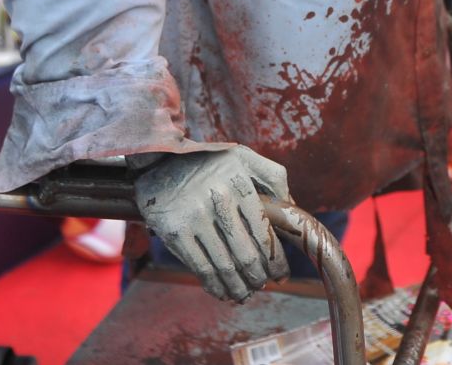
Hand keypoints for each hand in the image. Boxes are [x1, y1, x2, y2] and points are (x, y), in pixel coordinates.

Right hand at [134, 148, 290, 301]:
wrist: (159, 160)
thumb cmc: (210, 161)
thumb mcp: (244, 156)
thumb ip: (273, 177)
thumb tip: (291, 208)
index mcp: (240, 182)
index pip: (264, 232)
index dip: (276, 260)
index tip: (281, 274)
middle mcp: (218, 200)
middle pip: (245, 253)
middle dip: (258, 277)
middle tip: (263, 285)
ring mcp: (194, 218)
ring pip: (223, 265)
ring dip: (237, 287)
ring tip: (245, 294)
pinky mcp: (174, 232)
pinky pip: (199, 267)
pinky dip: (213, 285)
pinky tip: (221, 292)